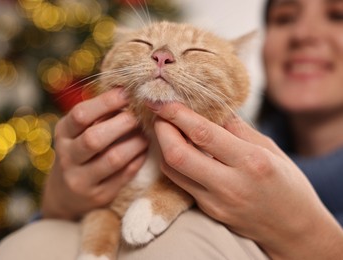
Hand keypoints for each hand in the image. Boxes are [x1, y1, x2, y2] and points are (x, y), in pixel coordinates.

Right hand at [41, 88, 148, 219]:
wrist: (65, 195)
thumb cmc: (79, 151)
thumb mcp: (78, 132)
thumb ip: (98, 115)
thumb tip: (128, 91)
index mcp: (63, 134)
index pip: (80, 115)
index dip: (105, 102)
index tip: (126, 93)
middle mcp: (67, 157)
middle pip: (95, 138)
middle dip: (122, 124)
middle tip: (140, 116)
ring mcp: (81, 180)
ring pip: (113, 159)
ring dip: (135, 143)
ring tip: (146, 134)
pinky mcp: (98, 195)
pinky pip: (124, 176)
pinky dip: (138, 160)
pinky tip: (144, 151)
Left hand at [148, 102, 342, 258]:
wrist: (292, 229)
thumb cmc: (287, 185)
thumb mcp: (270, 149)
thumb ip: (238, 128)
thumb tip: (212, 106)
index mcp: (251, 162)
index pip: (203, 133)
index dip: (177, 114)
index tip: (162, 99)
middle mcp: (230, 184)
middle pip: (177, 154)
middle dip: (161, 129)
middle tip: (160, 113)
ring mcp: (216, 201)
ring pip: (172, 169)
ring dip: (163, 145)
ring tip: (167, 127)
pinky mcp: (208, 210)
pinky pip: (181, 182)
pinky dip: (174, 162)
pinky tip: (179, 149)